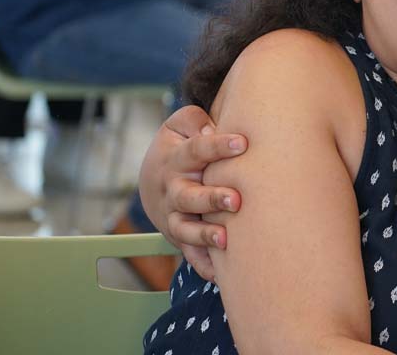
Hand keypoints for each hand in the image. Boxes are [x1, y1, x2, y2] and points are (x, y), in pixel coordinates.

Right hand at [139, 105, 247, 280]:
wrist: (153, 177)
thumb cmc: (180, 144)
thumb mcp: (180, 124)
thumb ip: (195, 121)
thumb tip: (211, 130)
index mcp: (176, 158)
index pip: (197, 150)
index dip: (218, 146)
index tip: (243, 142)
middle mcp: (173, 189)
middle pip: (189, 196)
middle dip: (211, 199)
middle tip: (236, 200)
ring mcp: (174, 215)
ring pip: (185, 228)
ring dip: (204, 235)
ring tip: (226, 238)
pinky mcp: (180, 236)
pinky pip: (190, 253)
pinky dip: (203, 265)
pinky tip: (220, 275)